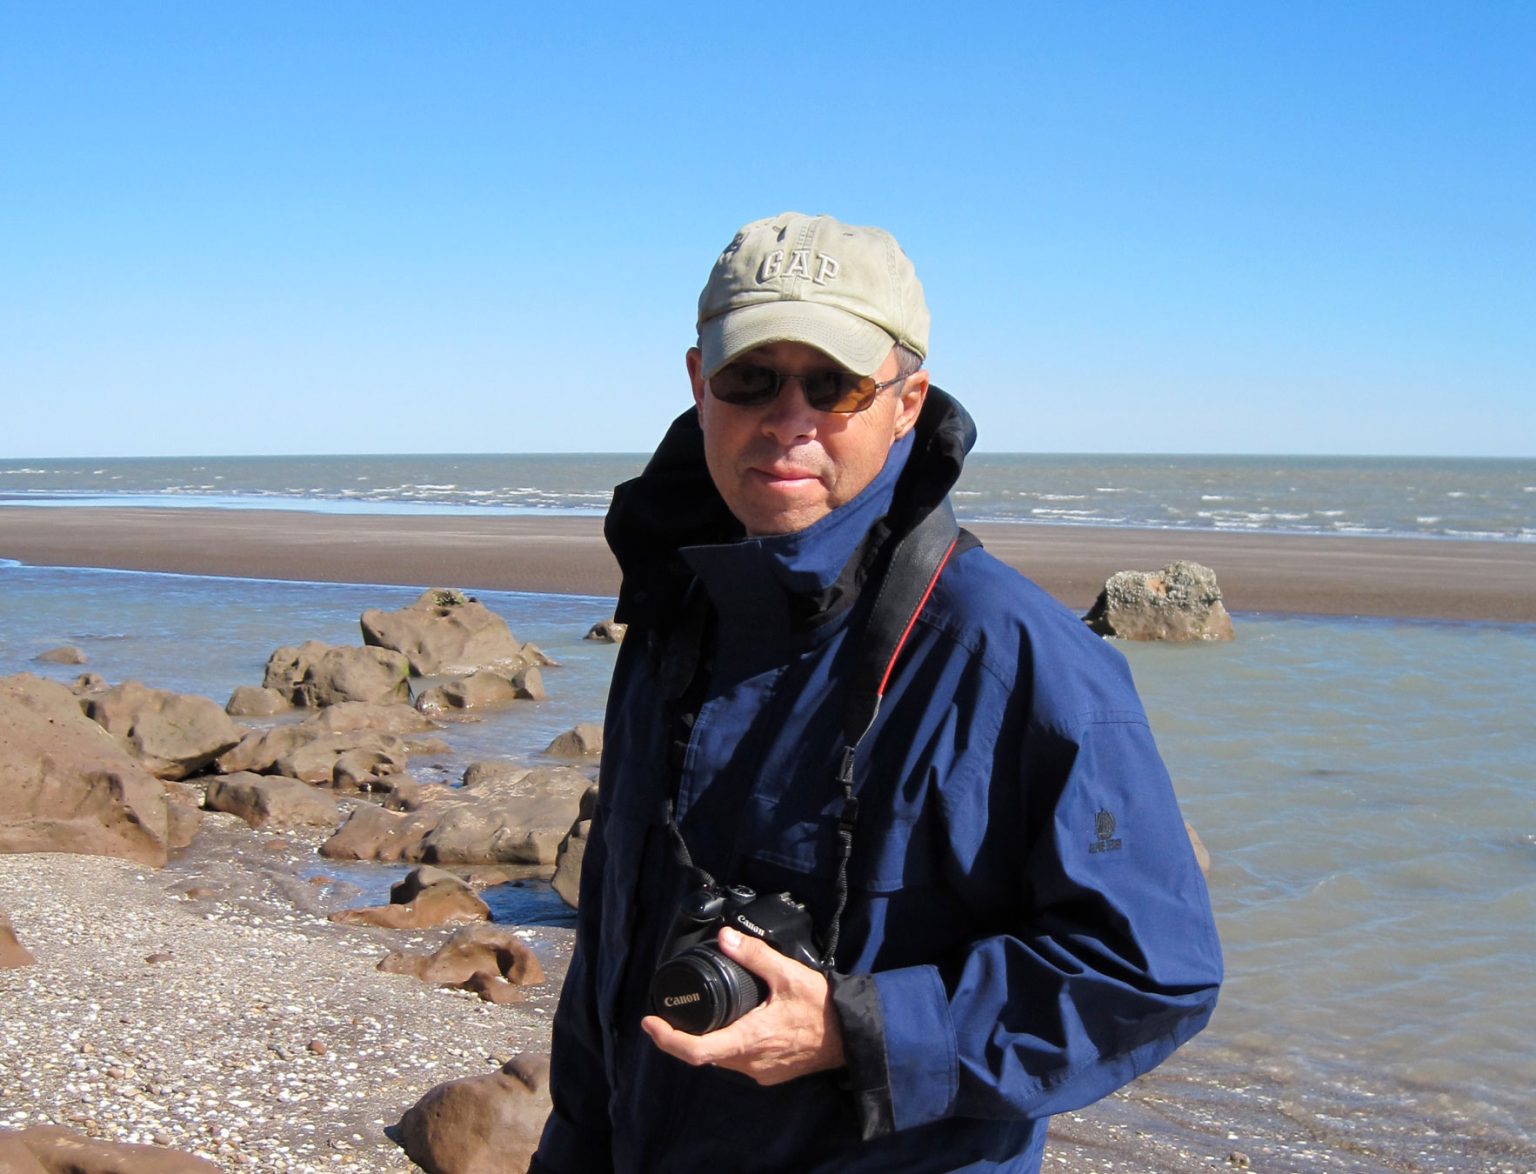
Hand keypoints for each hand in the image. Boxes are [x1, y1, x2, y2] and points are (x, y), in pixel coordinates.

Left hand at [641, 927, 844, 1085]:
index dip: (667, 1039)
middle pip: (704, 1055)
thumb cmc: (821, 1007)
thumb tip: (725, 937)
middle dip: (683, 1036)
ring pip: (722, 1059)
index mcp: (748, 1040)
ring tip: (701, 1016)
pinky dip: (730, 1044)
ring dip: (709, 1040)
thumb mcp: (787, 974)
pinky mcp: (771, 1073)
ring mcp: (760, 1071)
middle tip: (669, 1015)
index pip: (696, 1051)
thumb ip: (754, 954)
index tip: (650, 1023)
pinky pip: (740, 1061)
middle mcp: (750, 1062)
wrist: (852, 1036)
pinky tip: (737, 1024)